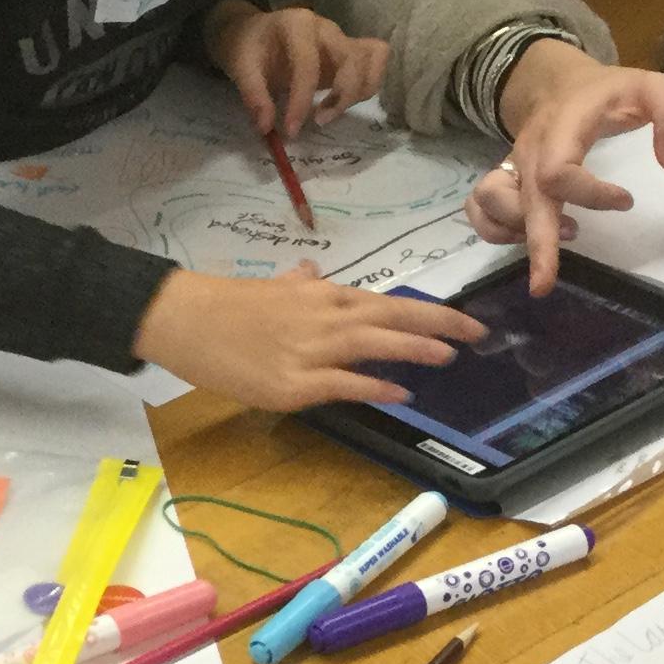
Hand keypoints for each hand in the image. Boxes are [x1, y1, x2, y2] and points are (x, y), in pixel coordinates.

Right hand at [134, 263, 485, 410]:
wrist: (184, 317)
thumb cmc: (227, 304)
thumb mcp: (273, 286)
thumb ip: (300, 283)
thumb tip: (313, 271)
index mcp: (323, 295)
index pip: (389, 302)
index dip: (430, 311)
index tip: (465, 319)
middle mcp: (324, 317)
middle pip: (392, 317)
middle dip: (439, 324)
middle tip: (478, 333)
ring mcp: (310, 350)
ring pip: (374, 344)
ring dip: (415, 348)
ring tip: (449, 356)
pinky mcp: (292, 383)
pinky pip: (342, 384)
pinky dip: (374, 386)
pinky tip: (401, 392)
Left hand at [203, 1, 387, 139]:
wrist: (254, 32)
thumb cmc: (247, 47)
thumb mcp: (239, 67)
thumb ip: (253, 96)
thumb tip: (267, 127)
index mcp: (297, 24)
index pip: (308, 64)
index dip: (301, 101)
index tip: (290, 131)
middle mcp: (326, 28)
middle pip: (352, 60)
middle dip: (341, 97)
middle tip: (318, 122)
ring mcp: (342, 38)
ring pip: (372, 61)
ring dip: (359, 93)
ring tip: (330, 114)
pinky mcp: (350, 51)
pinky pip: (375, 62)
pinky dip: (368, 85)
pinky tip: (344, 102)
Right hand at [470, 40, 663, 293]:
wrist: (558, 84)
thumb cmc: (607, 93)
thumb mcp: (649, 86)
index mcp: (561, 127)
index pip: (558, 170)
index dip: (590, 195)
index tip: (627, 201)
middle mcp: (529, 149)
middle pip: (521, 198)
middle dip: (535, 242)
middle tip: (545, 283)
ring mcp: (511, 165)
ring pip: (489, 202)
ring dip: (518, 230)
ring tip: (568, 234)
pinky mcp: (504, 180)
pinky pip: (479, 209)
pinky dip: (496, 230)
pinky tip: (531, 238)